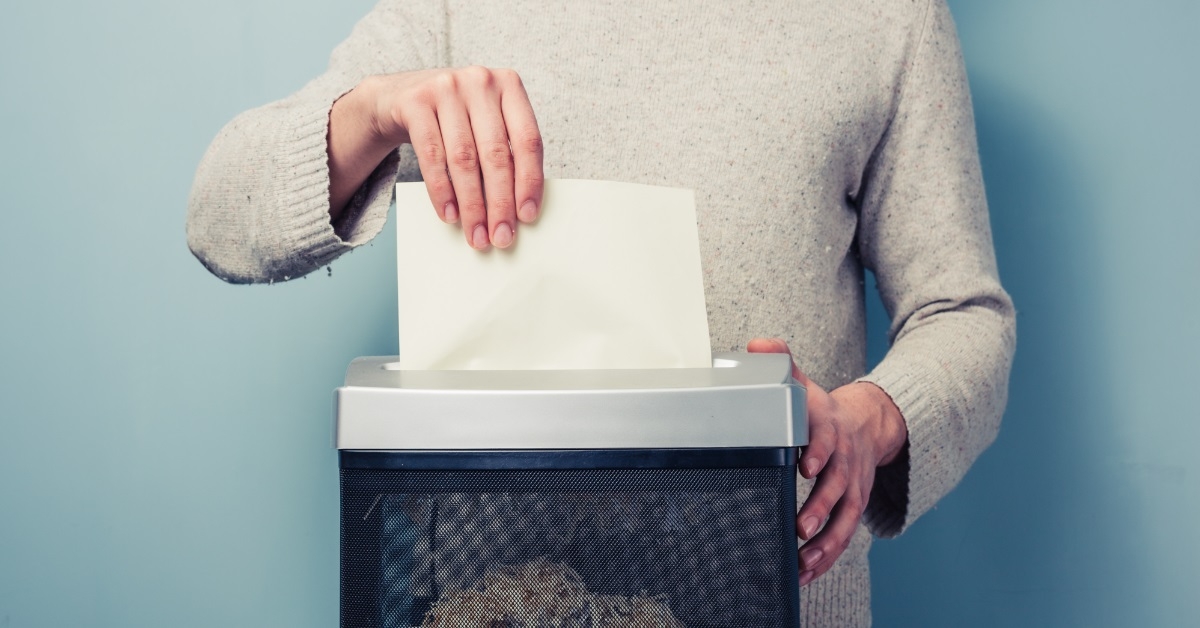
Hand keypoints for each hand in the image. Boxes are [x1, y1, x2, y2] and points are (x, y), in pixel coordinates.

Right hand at [328, 66, 542, 249]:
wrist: (400, 96)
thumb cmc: (455, 118)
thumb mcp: (486, 122)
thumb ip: (504, 151)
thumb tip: (518, 209)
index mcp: (509, 85)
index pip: (528, 140)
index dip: (529, 182)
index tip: (527, 216)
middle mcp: (480, 81)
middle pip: (495, 154)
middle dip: (500, 202)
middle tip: (500, 237)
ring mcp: (446, 87)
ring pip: (464, 159)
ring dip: (471, 204)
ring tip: (476, 234)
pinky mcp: (415, 102)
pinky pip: (431, 156)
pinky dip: (441, 191)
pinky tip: (449, 214)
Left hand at [746, 338, 906, 586]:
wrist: (867, 425)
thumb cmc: (824, 411)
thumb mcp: (805, 384)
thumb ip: (782, 365)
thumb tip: (758, 345)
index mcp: (831, 430)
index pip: (826, 440)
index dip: (818, 451)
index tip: (805, 465)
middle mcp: (845, 462)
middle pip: (837, 487)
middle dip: (821, 507)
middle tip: (802, 525)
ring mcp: (851, 488)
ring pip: (845, 519)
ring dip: (826, 543)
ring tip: (804, 561)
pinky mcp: (851, 509)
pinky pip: (842, 537)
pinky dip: (826, 557)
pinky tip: (805, 574)